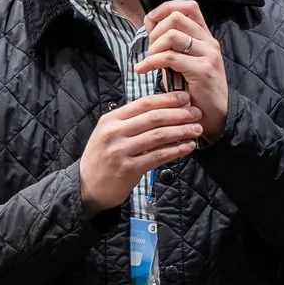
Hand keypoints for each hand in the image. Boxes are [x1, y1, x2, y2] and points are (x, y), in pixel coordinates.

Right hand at [78, 92, 205, 211]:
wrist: (86, 186)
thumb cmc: (101, 158)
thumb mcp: (108, 133)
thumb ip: (129, 121)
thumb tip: (161, 110)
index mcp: (110, 119)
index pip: (143, 103)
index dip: (167, 99)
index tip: (185, 98)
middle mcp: (114, 133)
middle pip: (153, 118)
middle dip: (179, 114)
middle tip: (196, 114)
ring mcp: (121, 151)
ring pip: (158, 136)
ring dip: (181, 131)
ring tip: (197, 130)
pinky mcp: (129, 169)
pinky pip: (158, 156)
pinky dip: (176, 150)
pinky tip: (187, 147)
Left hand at [134, 1, 229, 140]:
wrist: (214, 115)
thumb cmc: (194, 90)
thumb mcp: (181, 61)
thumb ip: (169, 43)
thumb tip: (149, 24)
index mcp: (204, 36)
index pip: (188, 6)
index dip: (166, 8)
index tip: (151, 20)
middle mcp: (208, 41)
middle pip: (176, 18)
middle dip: (155, 31)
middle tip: (150, 50)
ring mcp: (207, 54)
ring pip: (172, 35)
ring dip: (153, 47)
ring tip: (149, 61)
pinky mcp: (202, 70)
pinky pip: (169, 57)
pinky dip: (150, 62)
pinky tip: (143, 70)